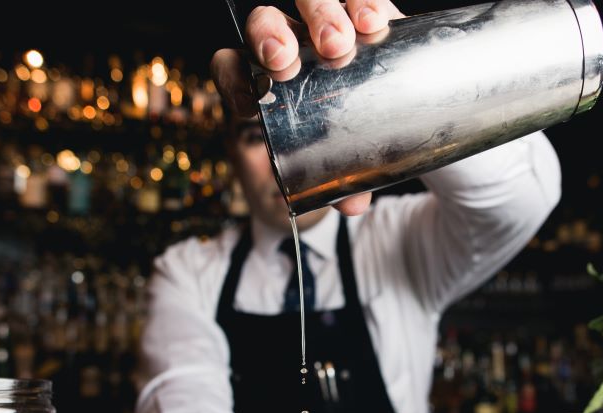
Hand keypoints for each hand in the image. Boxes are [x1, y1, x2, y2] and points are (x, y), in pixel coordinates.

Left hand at [211, 1, 404, 215]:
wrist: (372, 132)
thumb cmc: (332, 155)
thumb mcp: (324, 180)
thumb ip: (333, 190)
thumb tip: (353, 202)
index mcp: (263, 84)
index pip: (230, 66)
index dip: (233, 77)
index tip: (249, 104)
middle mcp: (290, 49)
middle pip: (264, 22)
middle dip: (270, 36)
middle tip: (286, 62)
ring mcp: (326, 30)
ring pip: (310, 1)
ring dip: (319, 15)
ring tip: (338, 45)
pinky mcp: (365, 20)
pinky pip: (359, 0)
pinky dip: (364, 5)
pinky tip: (372, 24)